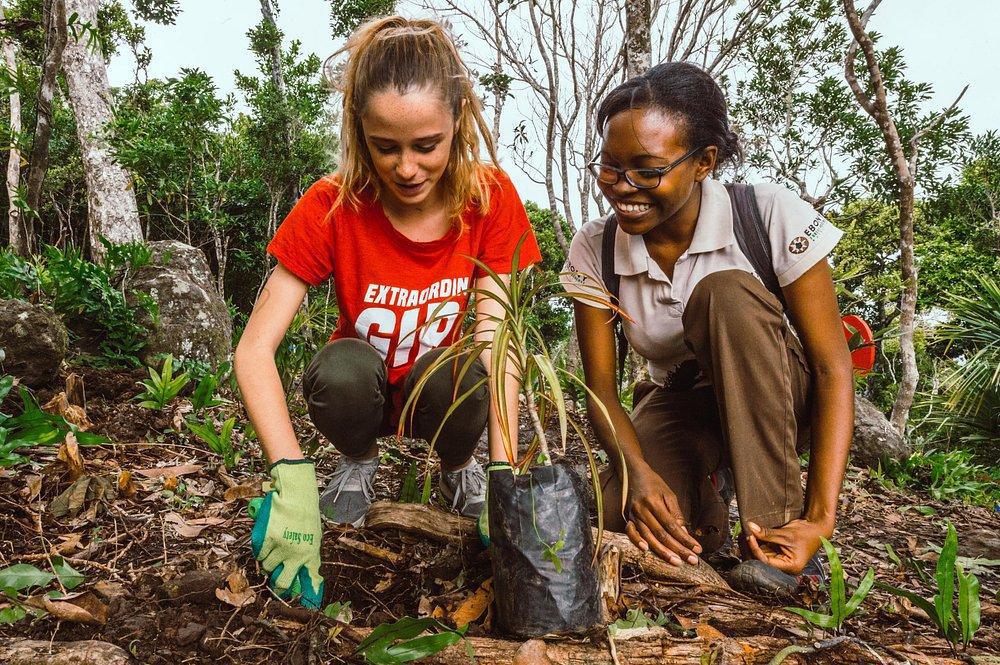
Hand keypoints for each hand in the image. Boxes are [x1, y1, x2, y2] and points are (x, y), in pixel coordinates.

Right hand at [250, 460, 323, 605]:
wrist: (296, 495)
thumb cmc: (306, 515)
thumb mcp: (313, 537)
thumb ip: (307, 555)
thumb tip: (301, 575)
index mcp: (311, 554)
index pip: (310, 581)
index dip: (307, 595)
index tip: (304, 604)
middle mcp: (296, 555)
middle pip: (282, 583)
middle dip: (278, 586)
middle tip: (275, 582)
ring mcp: (281, 548)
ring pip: (268, 567)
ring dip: (268, 562)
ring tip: (273, 550)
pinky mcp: (267, 540)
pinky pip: (259, 555)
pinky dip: (261, 552)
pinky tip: (266, 543)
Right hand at [624, 466, 701, 565]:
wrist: (633, 473)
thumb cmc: (654, 484)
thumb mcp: (669, 494)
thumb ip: (676, 514)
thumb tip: (684, 534)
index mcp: (654, 502)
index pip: (672, 526)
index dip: (685, 539)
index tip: (697, 549)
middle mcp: (643, 510)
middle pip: (661, 534)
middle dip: (678, 549)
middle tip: (692, 560)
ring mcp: (634, 514)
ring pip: (648, 536)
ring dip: (662, 551)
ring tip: (675, 562)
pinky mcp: (628, 517)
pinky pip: (630, 532)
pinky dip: (636, 541)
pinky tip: (645, 550)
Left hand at [745, 518, 827, 573]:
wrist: (815, 527)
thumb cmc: (806, 533)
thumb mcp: (785, 534)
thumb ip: (767, 533)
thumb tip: (750, 527)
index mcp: (790, 567)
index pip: (766, 561)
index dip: (756, 549)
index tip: (750, 537)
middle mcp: (784, 567)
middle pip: (762, 560)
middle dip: (751, 548)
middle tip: (744, 535)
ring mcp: (780, 560)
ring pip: (761, 555)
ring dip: (753, 545)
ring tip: (746, 533)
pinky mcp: (778, 553)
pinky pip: (764, 550)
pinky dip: (758, 543)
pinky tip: (751, 535)